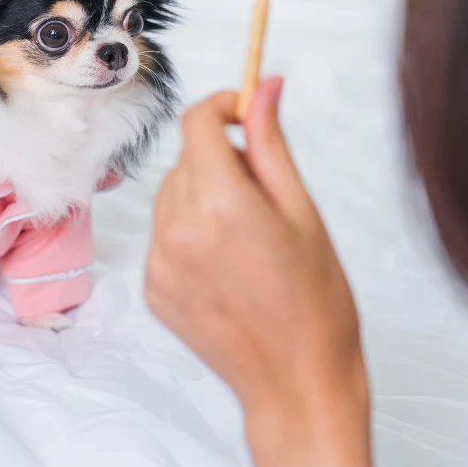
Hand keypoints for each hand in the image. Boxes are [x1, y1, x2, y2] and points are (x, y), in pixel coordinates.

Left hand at [146, 77, 374, 466]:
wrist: (297, 381)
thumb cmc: (315, 300)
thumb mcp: (302, 210)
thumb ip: (271, 143)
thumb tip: (263, 85)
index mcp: (220, 203)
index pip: (195, 123)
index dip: (220, 107)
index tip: (242, 114)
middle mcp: (177, 229)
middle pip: (185, 160)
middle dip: (219, 159)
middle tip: (263, 193)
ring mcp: (159, 262)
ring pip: (170, 197)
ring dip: (201, 196)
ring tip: (246, 237)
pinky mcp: (152, 288)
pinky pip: (163, 236)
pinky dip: (188, 234)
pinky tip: (226, 264)